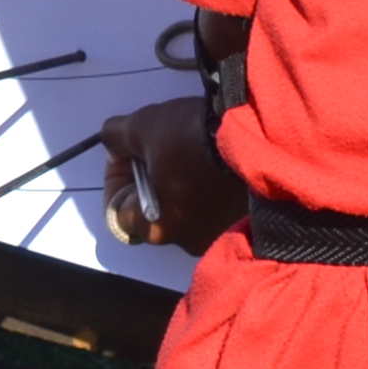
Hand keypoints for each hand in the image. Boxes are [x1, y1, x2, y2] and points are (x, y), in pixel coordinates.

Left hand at [97, 95, 247, 256]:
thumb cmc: (189, 137)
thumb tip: (113, 146)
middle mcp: (186, 242)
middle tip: (156, 146)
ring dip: (178, 184)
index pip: (118, 212)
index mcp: (156, 228)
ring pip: (184, 209)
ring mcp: (217, 234)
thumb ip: (115, 138)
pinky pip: (212, 207)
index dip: (116, 178)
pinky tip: (210, 161)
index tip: (126, 153)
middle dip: (148, 179)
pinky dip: (205, 188)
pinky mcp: (242, 221)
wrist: (254, 134)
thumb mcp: (141, 126)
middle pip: (152, 211)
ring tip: (186, 150)